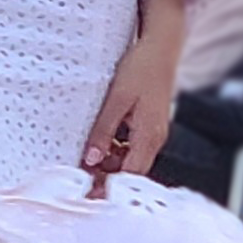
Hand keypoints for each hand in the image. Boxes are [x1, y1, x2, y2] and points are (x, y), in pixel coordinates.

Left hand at [84, 0, 184, 186]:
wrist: (161, 46)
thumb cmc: (143, 67)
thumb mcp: (116, 99)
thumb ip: (103, 131)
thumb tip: (91, 158)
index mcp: (149, 136)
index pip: (129, 176)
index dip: (109, 189)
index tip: (89, 197)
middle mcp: (154, 138)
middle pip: (130, 172)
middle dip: (107, 179)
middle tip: (81, 182)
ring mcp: (152, 131)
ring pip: (129, 159)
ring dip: (109, 165)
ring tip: (85, 162)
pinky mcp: (148, 124)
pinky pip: (131, 146)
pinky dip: (115, 150)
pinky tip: (99, 144)